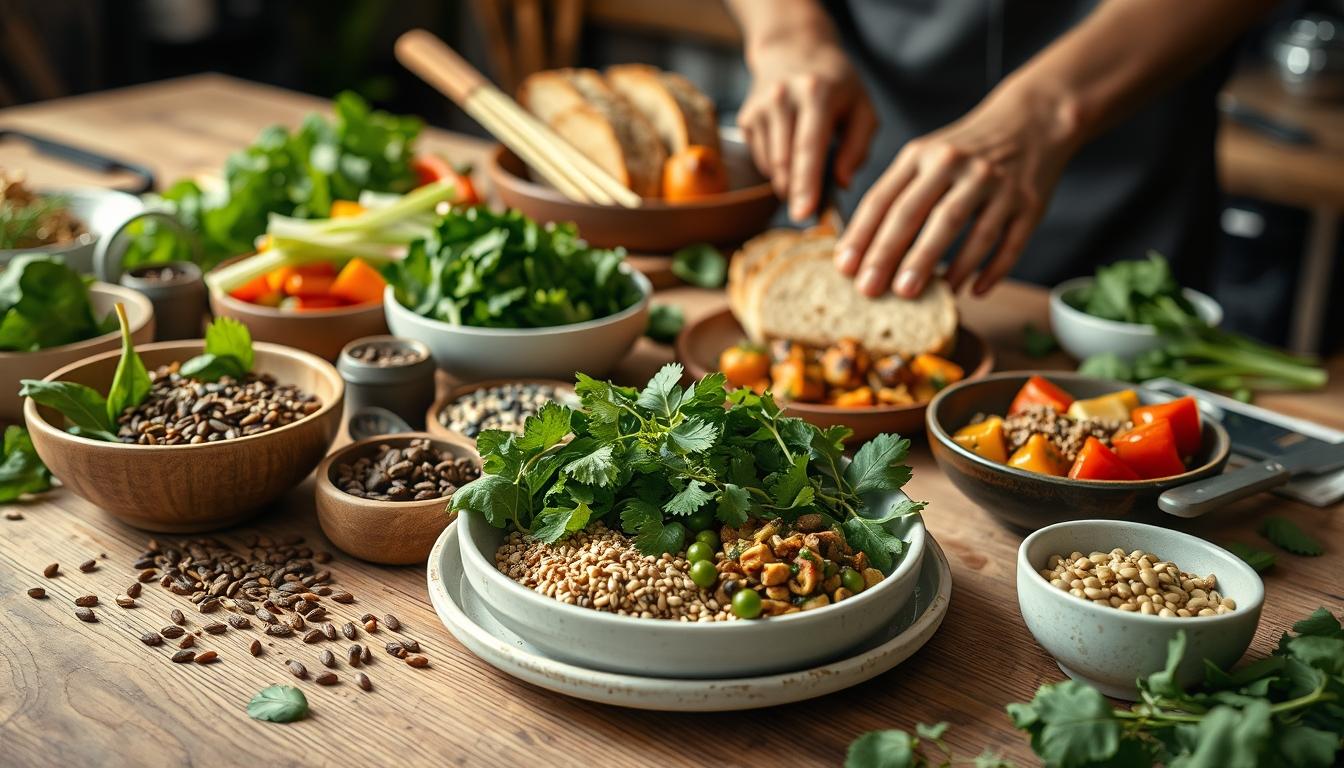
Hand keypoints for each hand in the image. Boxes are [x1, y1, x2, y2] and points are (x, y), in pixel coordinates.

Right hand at [737, 31, 876, 219]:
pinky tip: (791, 150)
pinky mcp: (747, 118)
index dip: (806, 183)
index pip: (809, 146)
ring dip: (789, 180)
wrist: (793, 50)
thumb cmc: (836, 85)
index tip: (803, 212)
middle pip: (785, 161)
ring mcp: (760, 107)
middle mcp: (783, 97)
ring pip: (771, 165)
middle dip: (795, 194)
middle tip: (806, 213)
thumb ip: (858, 146)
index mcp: (817, 93)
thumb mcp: (862, 107)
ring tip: (807, 169)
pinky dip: (778, 167)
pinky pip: (762, 160)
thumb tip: (842, 182)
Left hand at [835, 84, 1081, 297]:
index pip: (884, 198)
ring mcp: (997, 184)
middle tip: (870, 289)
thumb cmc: (965, 152)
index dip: (862, 235)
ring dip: (935, 262)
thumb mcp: (925, 156)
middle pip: (918, 213)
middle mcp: (958, 165)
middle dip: (889, 253)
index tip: (844, 268)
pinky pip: (1009, 242)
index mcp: (923, 155)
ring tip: (910, 293)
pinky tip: (972, 292)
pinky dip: (991, 270)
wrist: (1032, 120)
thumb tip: (860, 251)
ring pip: (962, 228)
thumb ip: (896, 194)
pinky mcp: (1029, 203)